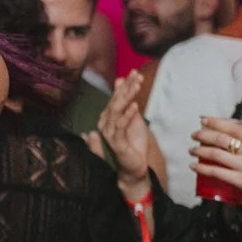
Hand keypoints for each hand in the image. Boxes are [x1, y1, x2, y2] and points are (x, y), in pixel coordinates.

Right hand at [99, 71, 153, 195]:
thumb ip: (128, 102)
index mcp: (108, 117)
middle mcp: (105, 123)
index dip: (125, 85)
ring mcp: (108, 133)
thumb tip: (122, 81)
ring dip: (127, 97)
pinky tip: (135, 106)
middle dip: (126, 87)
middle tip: (136, 75)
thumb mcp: (134, 119)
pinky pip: (120, 126)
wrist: (133, 168)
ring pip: (116, 111)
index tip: (135, 73)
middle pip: (115, 101)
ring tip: (137, 86)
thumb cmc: (133, 144)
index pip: (115, 97)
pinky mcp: (115, 143)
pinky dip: (127, 115)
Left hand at [191, 117, 241, 226]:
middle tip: (194, 135)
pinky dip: (203, 169)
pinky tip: (195, 167)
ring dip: (200, 151)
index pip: (235, 127)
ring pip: (217, 155)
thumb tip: (234, 138)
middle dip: (204, 135)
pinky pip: (218, 173)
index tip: (204, 120)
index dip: (216, 122)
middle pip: (223, 139)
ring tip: (193, 150)